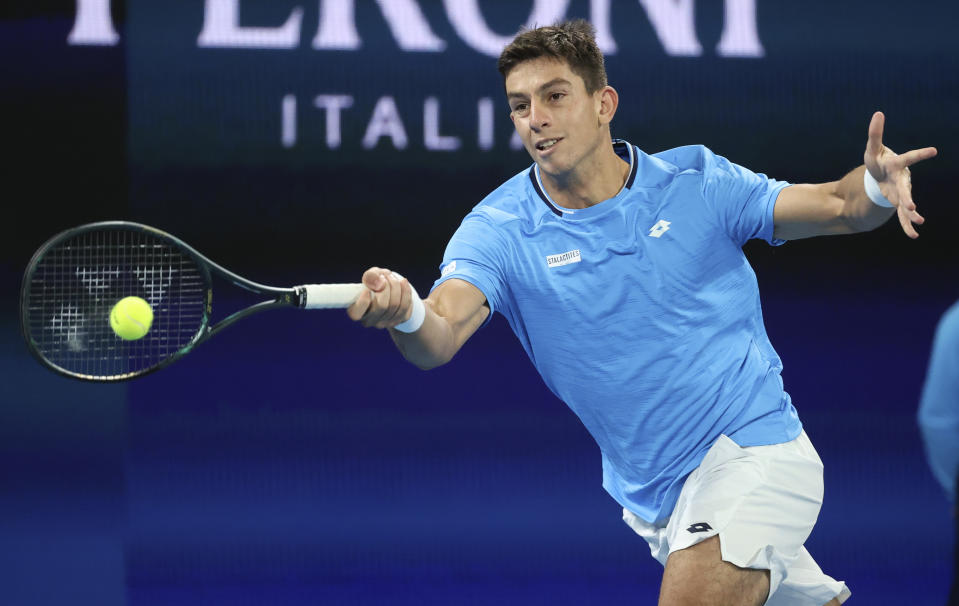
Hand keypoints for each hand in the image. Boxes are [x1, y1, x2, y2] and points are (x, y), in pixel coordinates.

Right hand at [346, 267, 413, 328]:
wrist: (390, 288)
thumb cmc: (376, 282)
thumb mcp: (370, 275)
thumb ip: (371, 276)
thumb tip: (380, 283)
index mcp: (356, 311)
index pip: (356, 314)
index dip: (363, 302)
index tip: (367, 289)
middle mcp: (369, 321)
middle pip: (381, 306)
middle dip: (386, 286)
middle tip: (385, 276)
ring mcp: (384, 323)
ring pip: (395, 305)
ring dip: (396, 287)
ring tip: (393, 277)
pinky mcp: (398, 320)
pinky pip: (405, 307)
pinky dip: (406, 292)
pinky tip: (403, 283)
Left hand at [864, 111, 936, 237]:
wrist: (881, 174)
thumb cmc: (878, 160)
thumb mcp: (872, 148)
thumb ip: (875, 133)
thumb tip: (878, 113)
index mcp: (896, 164)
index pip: (908, 158)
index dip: (920, 154)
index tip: (934, 151)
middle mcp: (902, 179)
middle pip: (905, 188)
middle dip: (907, 197)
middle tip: (911, 205)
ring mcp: (901, 192)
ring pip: (906, 204)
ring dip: (911, 214)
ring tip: (918, 222)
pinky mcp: (898, 201)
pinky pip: (901, 215)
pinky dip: (906, 224)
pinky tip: (913, 235)